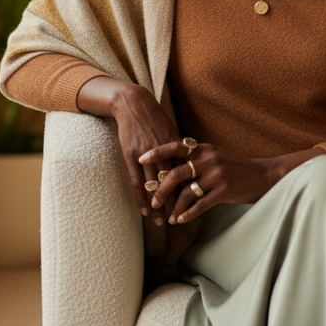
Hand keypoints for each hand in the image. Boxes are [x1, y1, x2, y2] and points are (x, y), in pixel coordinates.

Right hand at [76, 77, 181, 223]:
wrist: (133, 103)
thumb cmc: (154, 117)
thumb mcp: (171, 130)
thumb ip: (180, 149)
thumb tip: (191, 164)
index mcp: (177, 146)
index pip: (186, 175)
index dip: (189, 191)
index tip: (194, 206)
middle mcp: (164, 152)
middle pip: (172, 184)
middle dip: (175, 203)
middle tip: (178, 221)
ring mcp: (147, 155)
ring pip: (155, 186)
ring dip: (158, 206)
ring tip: (160, 222)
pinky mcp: (131, 156)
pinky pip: (137, 181)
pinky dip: (141, 197)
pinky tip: (144, 210)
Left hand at [139, 141, 324, 224]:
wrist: (265, 175)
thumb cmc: (238, 168)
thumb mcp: (217, 156)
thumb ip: (197, 158)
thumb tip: (173, 166)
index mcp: (204, 148)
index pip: (175, 147)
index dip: (157, 152)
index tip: (141, 158)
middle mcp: (208, 159)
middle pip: (175, 173)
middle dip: (160, 189)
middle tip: (153, 201)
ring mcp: (216, 174)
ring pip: (186, 192)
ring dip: (174, 206)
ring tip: (168, 216)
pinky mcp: (223, 190)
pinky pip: (199, 204)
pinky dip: (188, 213)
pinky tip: (181, 220)